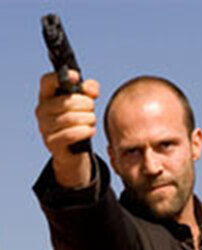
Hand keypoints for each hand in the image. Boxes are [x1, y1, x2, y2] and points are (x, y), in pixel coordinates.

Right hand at [35, 70, 99, 187]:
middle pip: (68, 101)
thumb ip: (88, 91)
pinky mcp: (51, 143)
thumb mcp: (84, 104)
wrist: (73, 152)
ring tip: (92, 121)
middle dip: (87, 105)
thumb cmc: (78, 123)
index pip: (47, 81)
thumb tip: (92, 89)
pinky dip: (85, 131)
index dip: (61, 77)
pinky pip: (71, 134)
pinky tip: (91, 131)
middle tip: (92, 110)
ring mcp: (44, 127)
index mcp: (47, 96)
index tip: (76, 77)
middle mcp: (42, 110)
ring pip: (72, 118)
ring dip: (89, 119)